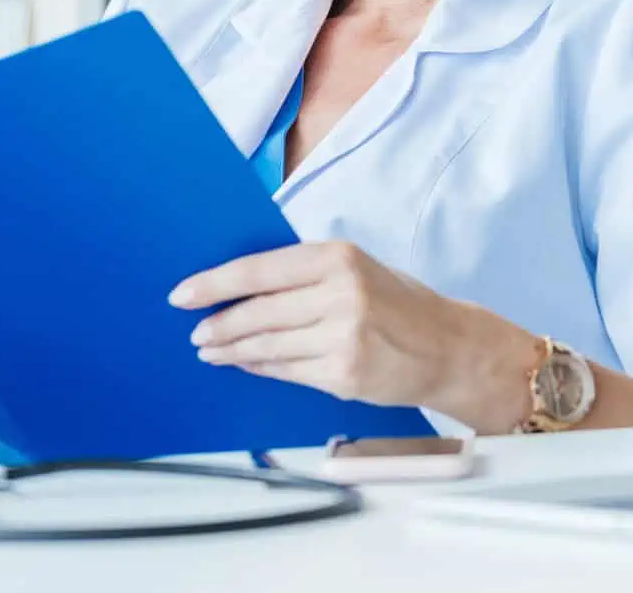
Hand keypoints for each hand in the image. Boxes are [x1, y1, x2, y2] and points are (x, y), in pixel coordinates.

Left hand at [168, 240, 540, 432]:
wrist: (449, 346)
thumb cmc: (400, 303)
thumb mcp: (356, 269)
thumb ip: (305, 275)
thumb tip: (241, 286)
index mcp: (337, 257)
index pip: (258, 270)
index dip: (214, 284)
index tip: (183, 294)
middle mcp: (340, 294)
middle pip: (257, 312)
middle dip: (218, 324)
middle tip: (196, 332)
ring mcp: (343, 337)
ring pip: (267, 346)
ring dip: (233, 350)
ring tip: (212, 350)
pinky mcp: (345, 374)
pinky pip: (288, 371)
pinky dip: (262, 368)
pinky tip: (247, 364)